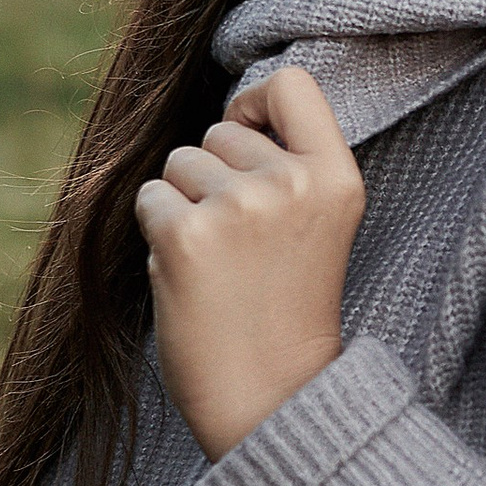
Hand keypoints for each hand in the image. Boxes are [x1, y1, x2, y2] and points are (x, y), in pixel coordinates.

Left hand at [134, 67, 366, 461]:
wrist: (273, 401)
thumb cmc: (287, 315)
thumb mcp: (314, 227)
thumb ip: (286, 169)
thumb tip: (226, 118)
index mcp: (336, 179)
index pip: (292, 84)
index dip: (255, 103)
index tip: (246, 135)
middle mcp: (290, 183)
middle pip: (220, 132)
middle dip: (212, 176)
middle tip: (237, 245)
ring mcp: (238, 207)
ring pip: (178, 165)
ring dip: (183, 207)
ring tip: (217, 266)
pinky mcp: (186, 236)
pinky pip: (149, 200)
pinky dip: (156, 234)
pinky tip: (189, 277)